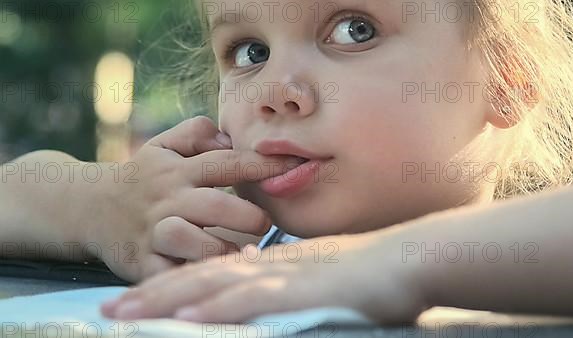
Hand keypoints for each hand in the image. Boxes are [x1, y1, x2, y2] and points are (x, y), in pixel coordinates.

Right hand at [82, 116, 297, 281]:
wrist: (88, 208)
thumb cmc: (142, 176)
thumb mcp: (163, 145)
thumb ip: (197, 132)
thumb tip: (230, 139)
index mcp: (178, 170)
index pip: (227, 163)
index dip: (263, 163)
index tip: (294, 164)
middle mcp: (166, 200)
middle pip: (215, 206)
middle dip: (248, 216)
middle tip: (265, 223)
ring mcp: (151, 232)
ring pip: (189, 241)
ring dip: (221, 250)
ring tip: (243, 253)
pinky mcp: (141, 262)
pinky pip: (167, 274)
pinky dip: (189, 277)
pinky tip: (211, 277)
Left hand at [101, 231, 430, 323]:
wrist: (406, 260)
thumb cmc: (368, 273)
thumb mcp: (317, 280)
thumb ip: (287, 285)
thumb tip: (262, 293)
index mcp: (270, 265)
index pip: (211, 273)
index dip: (171, 285)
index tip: (136, 299)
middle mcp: (267, 267)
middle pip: (200, 277)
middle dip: (152, 294)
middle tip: (109, 306)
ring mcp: (282, 277)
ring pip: (214, 285)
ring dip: (167, 299)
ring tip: (126, 312)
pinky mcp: (302, 289)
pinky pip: (252, 297)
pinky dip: (217, 304)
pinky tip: (187, 314)